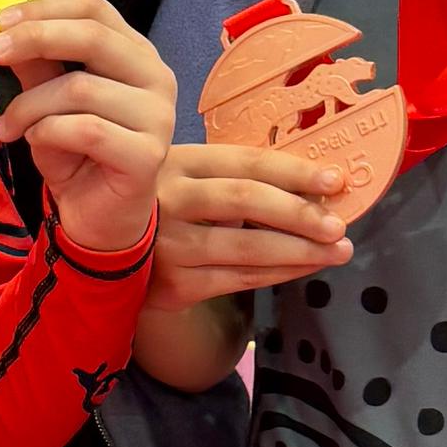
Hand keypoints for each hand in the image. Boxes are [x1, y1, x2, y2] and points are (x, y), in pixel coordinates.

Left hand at [0, 0, 176, 262]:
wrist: (99, 219)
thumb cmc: (77, 155)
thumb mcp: (47, 102)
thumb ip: (36, 65)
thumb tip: (6, 29)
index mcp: (135, 53)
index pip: (95, 7)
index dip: (45, 8)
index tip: (0, 22)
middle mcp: (156, 77)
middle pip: (93, 36)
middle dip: (34, 39)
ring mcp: (158, 116)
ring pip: (80, 88)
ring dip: (30, 106)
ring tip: (8, 126)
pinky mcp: (148, 155)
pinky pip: (86, 130)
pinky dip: (47, 133)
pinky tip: (33, 143)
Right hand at [150, 138, 353, 309]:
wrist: (106, 252)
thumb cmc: (161, 206)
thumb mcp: (184, 175)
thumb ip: (231, 176)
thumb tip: (310, 185)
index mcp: (178, 161)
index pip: (244, 163)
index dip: (293, 171)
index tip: (334, 180)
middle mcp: (169, 199)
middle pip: (247, 201)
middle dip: (301, 213)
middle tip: (339, 224)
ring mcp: (168, 245)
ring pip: (247, 249)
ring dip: (300, 251)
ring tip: (337, 250)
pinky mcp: (173, 285)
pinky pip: (238, 279)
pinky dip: (278, 274)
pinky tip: (304, 268)